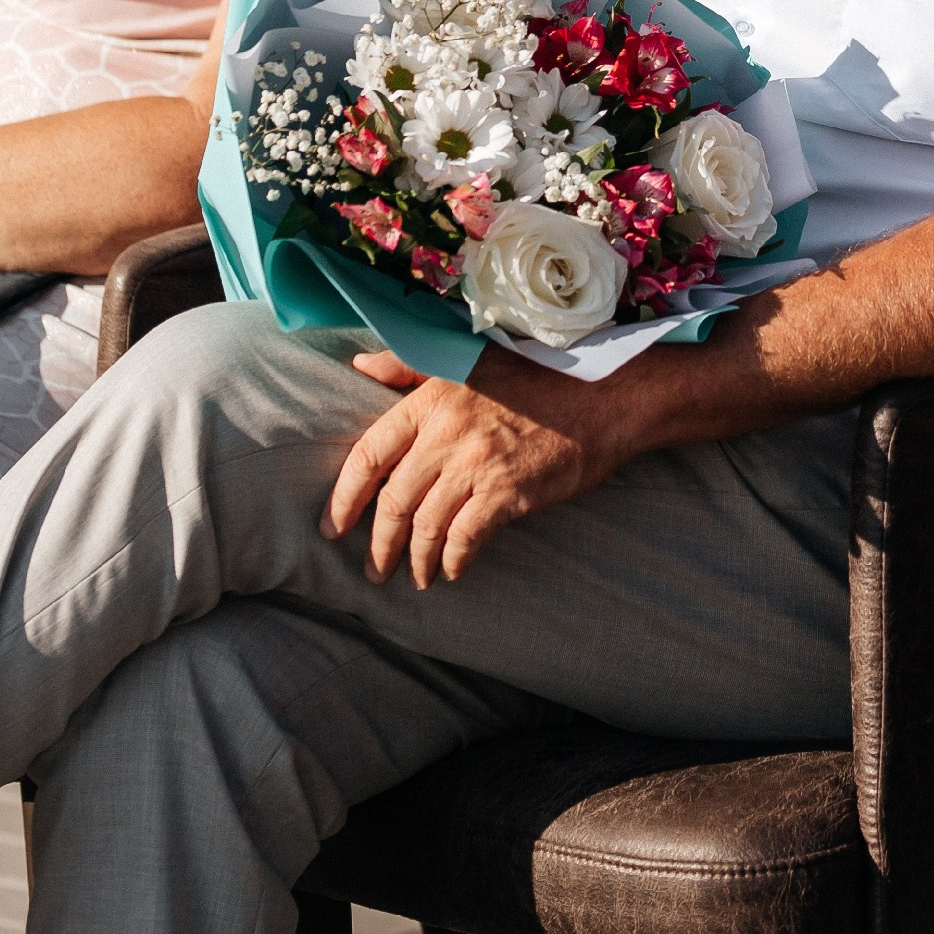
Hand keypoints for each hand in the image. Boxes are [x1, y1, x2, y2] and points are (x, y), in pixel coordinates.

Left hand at [322, 349, 639, 587]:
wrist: (601, 397)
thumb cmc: (535, 375)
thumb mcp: (467, 358)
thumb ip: (408, 363)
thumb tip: (358, 364)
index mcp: (431, 399)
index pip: (369, 453)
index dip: (344, 496)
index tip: (332, 526)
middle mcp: (446, 434)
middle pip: (394, 500)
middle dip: (379, 543)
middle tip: (373, 567)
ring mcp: (476, 465)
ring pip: (426, 526)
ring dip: (416, 560)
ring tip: (416, 576)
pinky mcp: (506, 493)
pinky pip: (465, 539)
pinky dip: (454, 560)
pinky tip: (453, 569)